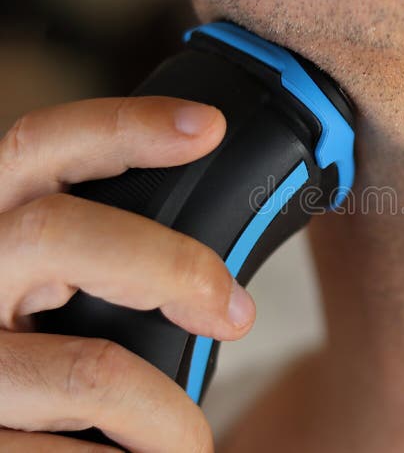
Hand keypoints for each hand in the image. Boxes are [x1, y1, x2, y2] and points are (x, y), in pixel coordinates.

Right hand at [0, 97, 256, 451]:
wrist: (1, 436)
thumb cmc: (37, 371)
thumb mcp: (45, 296)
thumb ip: (100, 264)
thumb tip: (213, 268)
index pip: (37, 147)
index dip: (122, 125)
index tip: (209, 126)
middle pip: (57, 233)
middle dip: (171, 266)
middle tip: (237, 313)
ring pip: (89, 369)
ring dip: (170, 416)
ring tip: (191, 442)